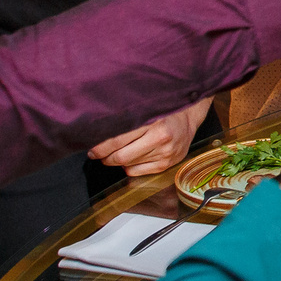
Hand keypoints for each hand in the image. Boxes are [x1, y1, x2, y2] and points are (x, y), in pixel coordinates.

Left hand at [89, 100, 208, 175]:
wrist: (188, 117)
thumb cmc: (163, 110)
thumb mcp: (146, 108)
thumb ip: (126, 119)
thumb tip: (99, 133)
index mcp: (154, 122)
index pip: (118, 139)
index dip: (101, 147)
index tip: (92, 148)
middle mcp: (161, 138)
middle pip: (121, 156)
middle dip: (105, 157)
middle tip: (97, 154)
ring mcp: (165, 153)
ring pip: (127, 165)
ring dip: (116, 161)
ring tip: (113, 154)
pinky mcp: (166, 164)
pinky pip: (136, 172)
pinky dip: (128, 167)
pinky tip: (130, 158)